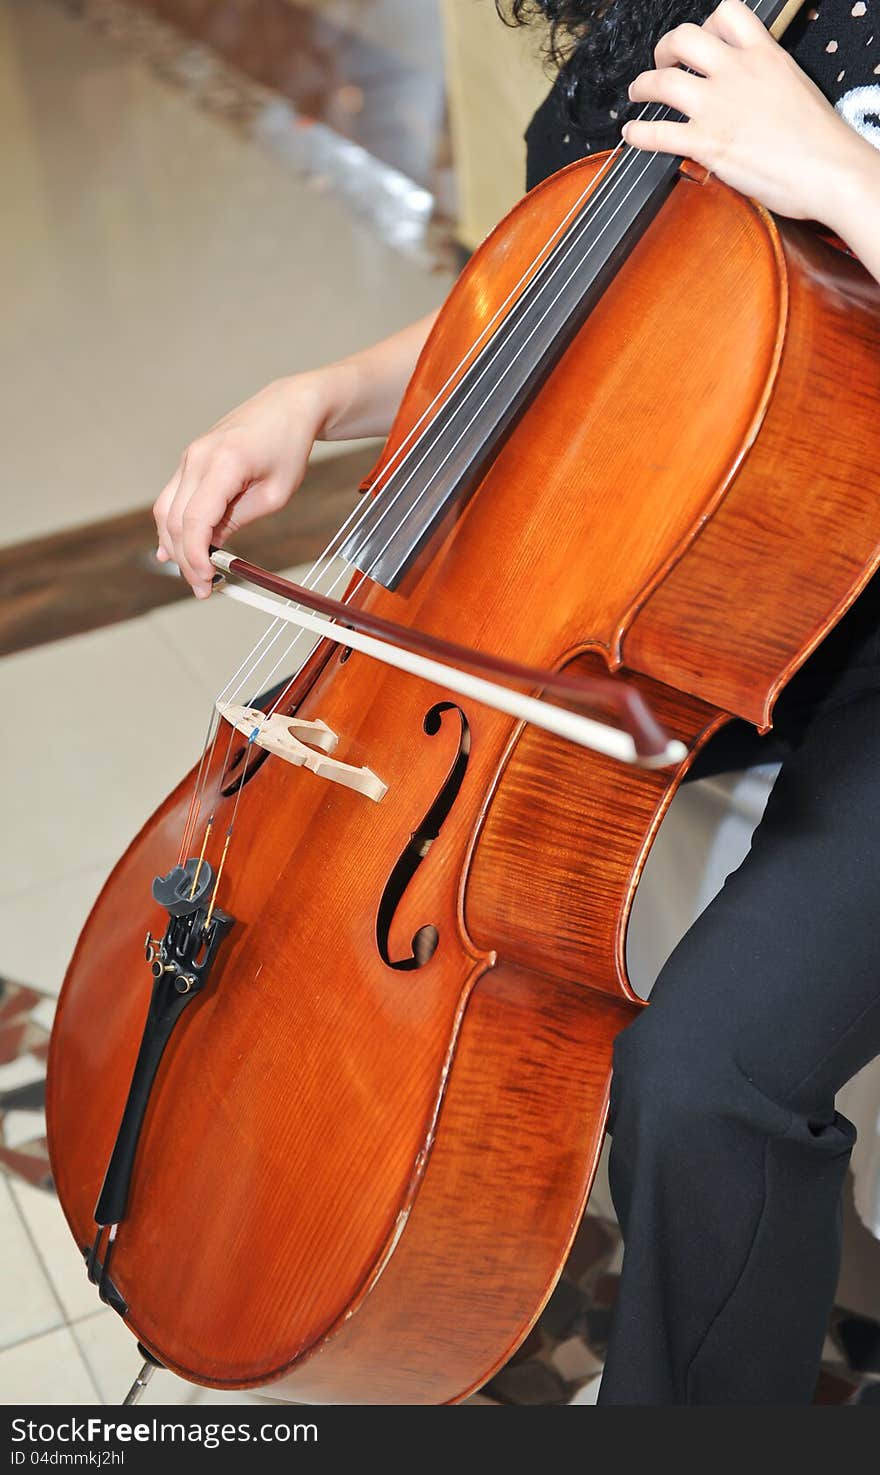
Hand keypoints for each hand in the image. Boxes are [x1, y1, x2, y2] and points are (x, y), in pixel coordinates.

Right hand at [153, 312, 437, 596]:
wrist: (288, 406)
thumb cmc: (288, 446)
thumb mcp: (275, 493)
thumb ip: (239, 519)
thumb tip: (213, 545)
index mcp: (223, 464)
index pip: (194, 520)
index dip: (195, 557)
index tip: (206, 581)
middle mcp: (197, 458)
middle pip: (174, 520)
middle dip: (185, 559)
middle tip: (203, 588)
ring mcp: (190, 457)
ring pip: (166, 510)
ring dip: (175, 546)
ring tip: (194, 574)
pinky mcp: (191, 460)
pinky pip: (172, 497)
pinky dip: (172, 525)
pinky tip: (172, 550)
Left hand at [623, 0, 866, 224]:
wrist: (830, 169)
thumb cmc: (821, 140)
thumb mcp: (796, 87)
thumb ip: (767, 81)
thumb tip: (752, 93)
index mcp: (765, 55)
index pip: (728, 15)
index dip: (706, 25)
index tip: (702, 41)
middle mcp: (737, 73)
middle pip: (684, 38)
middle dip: (664, 49)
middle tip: (661, 64)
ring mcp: (719, 106)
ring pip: (662, 81)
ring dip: (641, 86)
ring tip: (637, 94)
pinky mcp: (707, 142)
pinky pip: (658, 133)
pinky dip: (637, 134)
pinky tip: (631, 135)